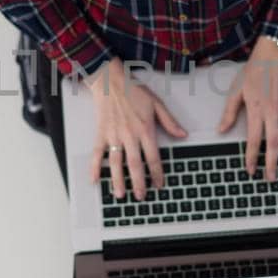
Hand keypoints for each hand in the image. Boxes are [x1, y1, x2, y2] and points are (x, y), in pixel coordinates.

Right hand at [86, 57, 187, 200]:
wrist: (110, 81)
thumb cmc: (133, 90)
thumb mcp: (156, 103)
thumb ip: (169, 121)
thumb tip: (183, 135)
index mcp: (144, 129)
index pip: (153, 157)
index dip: (157, 173)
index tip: (159, 185)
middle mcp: (129, 135)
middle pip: (134, 164)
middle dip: (138, 182)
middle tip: (141, 196)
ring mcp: (113, 136)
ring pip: (115, 162)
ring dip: (117, 180)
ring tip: (120, 194)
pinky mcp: (101, 133)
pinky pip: (97, 153)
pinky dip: (94, 167)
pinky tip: (94, 179)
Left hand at [216, 37, 277, 180]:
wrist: (273, 55)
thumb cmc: (253, 71)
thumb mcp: (236, 90)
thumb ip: (229, 113)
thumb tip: (220, 130)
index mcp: (256, 109)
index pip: (254, 139)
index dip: (251, 157)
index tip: (250, 169)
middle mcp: (272, 112)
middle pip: (273, 143)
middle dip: (271, 163)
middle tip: (269, 178)